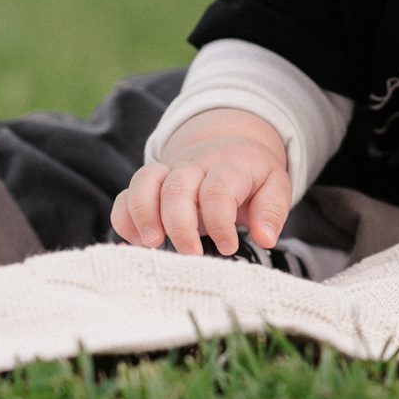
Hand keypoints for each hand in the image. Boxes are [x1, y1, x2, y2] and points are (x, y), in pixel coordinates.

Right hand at [110, 110, 292, 255]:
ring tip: (153, 244)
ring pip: (144, 182)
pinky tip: (137, 242)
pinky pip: (126, 195)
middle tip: (191, 253)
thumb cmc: (252, 175)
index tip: (228, 247)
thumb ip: (271, 210)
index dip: (220, 221)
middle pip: (177, 186)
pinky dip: (124, 218)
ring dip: (143, 214)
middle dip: (179, 224)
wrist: (229, 144)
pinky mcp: (150, 185)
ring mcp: (168, 172)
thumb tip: (265, 238)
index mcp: (229, 165)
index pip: (218, 189)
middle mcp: (194, 165)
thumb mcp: (274, 186)